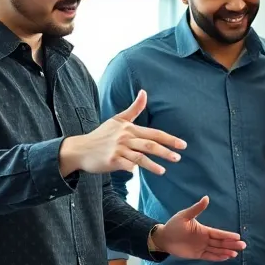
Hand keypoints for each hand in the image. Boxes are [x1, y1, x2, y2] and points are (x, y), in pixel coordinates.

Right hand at [59, 90, 184, 176]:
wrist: (81, 148)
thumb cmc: (102, 135)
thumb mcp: (118, 119)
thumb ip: (134, 108)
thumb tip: (144, 92)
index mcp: (130, 129)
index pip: (154, 134)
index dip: (169, 139)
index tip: (183, 145)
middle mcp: (125, 138)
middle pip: (149, 145)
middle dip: (165, 151)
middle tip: (178, 158)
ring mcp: (118, 149)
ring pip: (139, 157)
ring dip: (152, 165)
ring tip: (163, 171)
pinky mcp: (111, 160)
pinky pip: (125, 165)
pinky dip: (131, 169)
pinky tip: (137, 173)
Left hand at [152, 196, 246, 260]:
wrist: (163, 238)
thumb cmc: (174, 225)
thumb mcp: (184, 216)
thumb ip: (196, 209)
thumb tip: (206, 198)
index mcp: (204, 230)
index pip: (218, 233)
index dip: (228, 235)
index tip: (238, 236)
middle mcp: (205, 239)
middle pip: (221, 242)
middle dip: (231, 244)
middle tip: (243, 246)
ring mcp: (202, 247)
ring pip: (217, 250)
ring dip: (226, 251)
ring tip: (236, 254)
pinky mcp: (197, 255)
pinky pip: (209, 256)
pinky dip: (217, 257)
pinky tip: (226, 257)